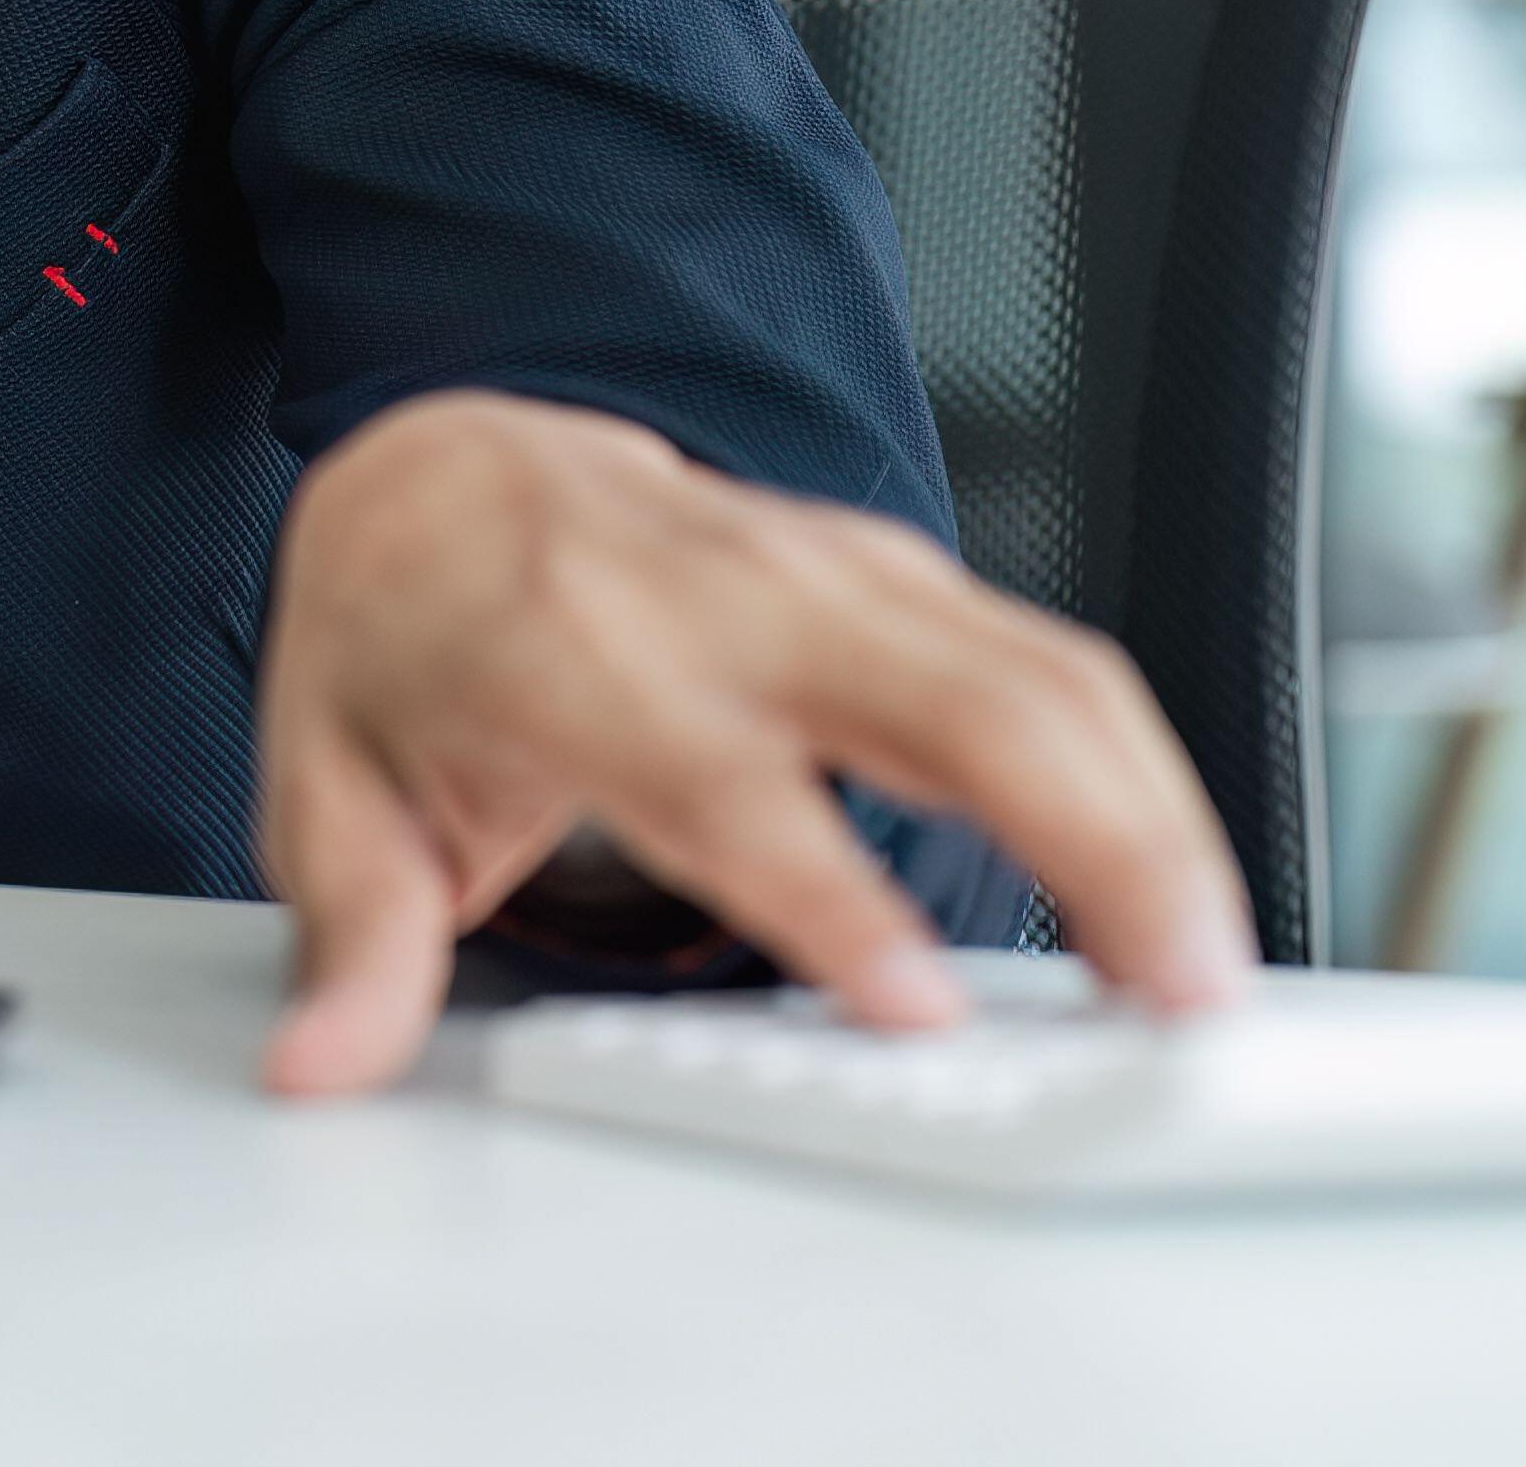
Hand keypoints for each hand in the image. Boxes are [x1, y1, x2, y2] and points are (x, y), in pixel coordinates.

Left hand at [251, 388, 1249, 1096]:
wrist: (435, 468)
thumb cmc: (402, 627)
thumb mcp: (332, 778)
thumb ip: (355, 933)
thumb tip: (319, 1056)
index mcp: (565, 641)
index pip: (718, 776)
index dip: (826, 894)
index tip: (918, 1007)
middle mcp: (717, 591)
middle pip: (941, 698)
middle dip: (1082, 841)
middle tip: (1164, 996)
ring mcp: (825, 569)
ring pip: (1032, 667)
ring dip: (1146, 813)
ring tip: (1206, 967)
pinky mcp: (897, 579)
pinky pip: (1051, 660)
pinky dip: (1138, 770)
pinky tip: (1178, 878)